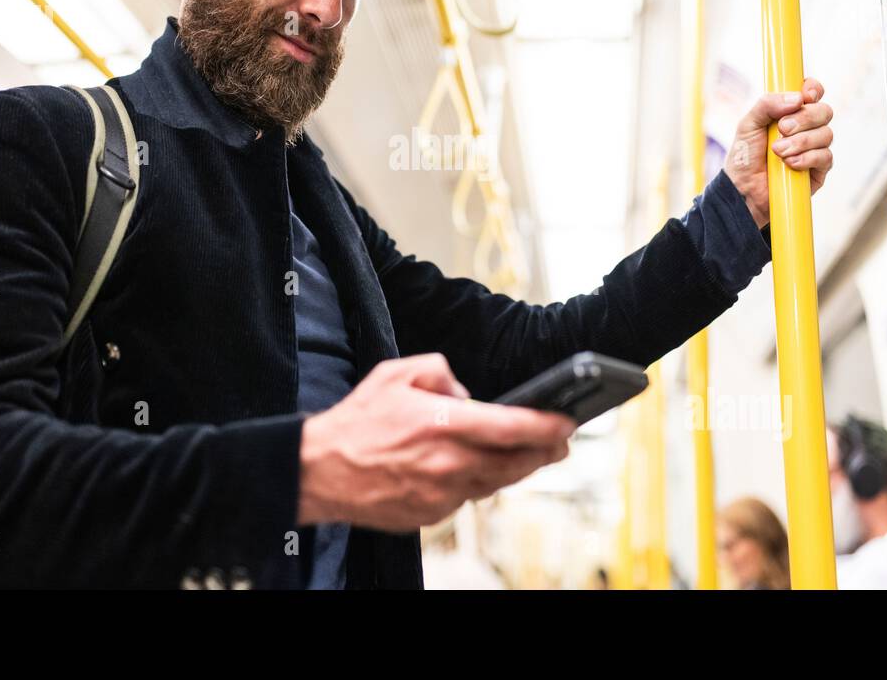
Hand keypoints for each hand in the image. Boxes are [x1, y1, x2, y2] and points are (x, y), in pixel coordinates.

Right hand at [297, 353, 574, 530]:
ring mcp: (441, 495)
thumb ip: (438, 371)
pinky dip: (476, 483)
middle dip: (543, 452)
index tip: (567, 422)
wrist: (318, 471)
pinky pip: (466, 498)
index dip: (547, 426)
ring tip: (527, 454)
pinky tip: (476, 469)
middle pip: (515, 463)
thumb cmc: (355, 423)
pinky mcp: (431, 515)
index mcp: (443, 424)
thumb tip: (464, 390)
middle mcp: (448, 463)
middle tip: (559, 442)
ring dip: (515, 469)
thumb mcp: (395, 374)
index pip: (512, 427)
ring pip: (495, 484)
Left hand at [722, 78, 833, 229]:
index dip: (813, 89)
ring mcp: (814, 148)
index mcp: (790, 112)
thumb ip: (766, 104)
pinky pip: (825, 157)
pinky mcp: (819, 169)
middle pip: (824, 111)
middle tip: (782, 129)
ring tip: (778, 152)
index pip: (812, 92)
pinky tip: (790, 164)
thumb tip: (797, 98)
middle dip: (804, 118)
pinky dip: (807, 158)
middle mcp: (806, 127)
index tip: (805, 96)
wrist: (743, 189)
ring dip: (801, 141)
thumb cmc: (745, 156)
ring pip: (826, 134)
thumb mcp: (748, 124)